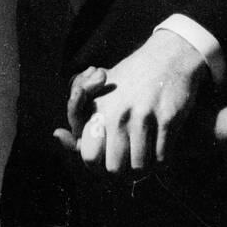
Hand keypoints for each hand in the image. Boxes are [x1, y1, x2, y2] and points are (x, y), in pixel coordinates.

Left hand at [53, 30, 210, 175]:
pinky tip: (161, 151)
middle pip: (114, 168)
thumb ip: (77, 113)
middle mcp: (118, 115)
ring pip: (140, 167)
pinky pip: (162, 157)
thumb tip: (57, 134)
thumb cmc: (131, 76)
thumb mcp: (99, 88)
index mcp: (98, 109)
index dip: (97, 164)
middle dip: (122, 170)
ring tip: (146, 160)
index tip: (107, 159)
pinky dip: (162, 161)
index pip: (89, 156)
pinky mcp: (167, 119)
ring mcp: (143, 117)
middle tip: (129, 164)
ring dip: (144, 168)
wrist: (169, 56)